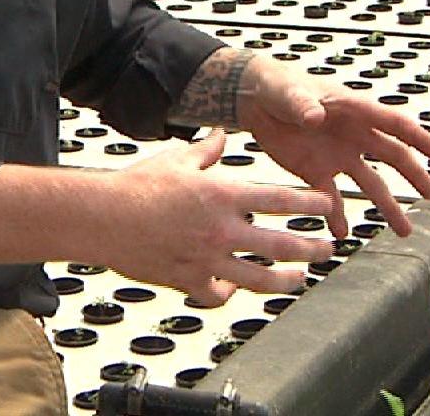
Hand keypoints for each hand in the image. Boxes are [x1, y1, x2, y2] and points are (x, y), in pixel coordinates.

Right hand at [100, 130, 335, 305]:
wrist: (101, 217)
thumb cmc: (135, 186)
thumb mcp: (176, 159)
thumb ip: (206, 150)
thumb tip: (220, 135)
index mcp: (222, 195)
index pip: (279, 199)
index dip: (309, 202)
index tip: (328, 204)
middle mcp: (220, 229)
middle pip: (280, 243)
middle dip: (311, 247)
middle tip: (327, 248)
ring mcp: (206, 258)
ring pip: (258, 278)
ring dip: (285, 280)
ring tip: (300, 279)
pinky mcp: (187, 280)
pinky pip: (216, 294)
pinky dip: (227, 295)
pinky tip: (232, 292)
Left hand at [238, 57, 429, 238]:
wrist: (255, 101)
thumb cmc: (277, 87)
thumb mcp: (288, 93)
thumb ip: (302, 105)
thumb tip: (315, 116)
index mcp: (354, 110)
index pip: (393, 123)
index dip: (418, 137)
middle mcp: (354, 135)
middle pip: (392, 156)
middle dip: (413, 175)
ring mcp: (338, 155)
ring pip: (370, 184)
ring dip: (387, 206)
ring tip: (404, 230)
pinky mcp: (317, 171)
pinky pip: (333, 198)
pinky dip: (337, 216)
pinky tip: (342, 234)